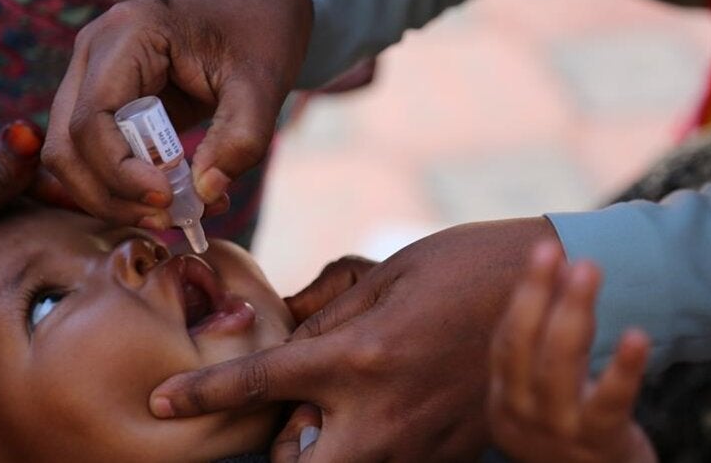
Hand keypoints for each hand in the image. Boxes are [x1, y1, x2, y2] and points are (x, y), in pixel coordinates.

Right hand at [43, 0, 312, 227]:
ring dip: (114, 196)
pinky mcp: (110, 99)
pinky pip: (97, 152)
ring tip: (174, 213)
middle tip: (168, 219)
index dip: (122, 173)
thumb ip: (241, 139)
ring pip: (72, 156)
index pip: (93, 121)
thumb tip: (204, 193)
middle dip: (111, 195)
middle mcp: (95, 55)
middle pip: (66, 147)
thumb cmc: (260, 29)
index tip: (168, 200)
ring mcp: (95, 76)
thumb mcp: (264, 81)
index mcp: (127, 37)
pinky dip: (125, 184)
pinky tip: (174, 197)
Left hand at [150, 217, 558, 460]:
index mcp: (359, 357)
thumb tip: (285, 331)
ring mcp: (418, 445)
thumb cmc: (463, 266)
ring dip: (326, 449)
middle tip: (290, 415)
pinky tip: (390, 408)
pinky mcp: (448, 454)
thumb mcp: (386, 274)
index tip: (161, 402)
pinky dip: (372, 447)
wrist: (549, 293)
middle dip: (279, 450)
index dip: (201, 393)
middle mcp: (381, 414)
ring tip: (346, 406)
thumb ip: (327, 314)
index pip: (260, 383)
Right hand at [487, 242, 655, 462]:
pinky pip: (610, 402)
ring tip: (587, 269)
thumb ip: (535, 351)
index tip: (543, 253)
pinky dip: (624, 368)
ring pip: (558, 365)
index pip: (507, 339)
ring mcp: (557, 429)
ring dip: (572, 311)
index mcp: (503, 397)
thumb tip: (551, 276)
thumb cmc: (565, 433)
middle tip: (554, 250)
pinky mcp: (599, 441)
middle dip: (538, 293)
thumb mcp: (536, 398)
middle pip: (525, 345)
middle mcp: (521, 412)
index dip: (525, 295)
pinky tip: (637, 336)